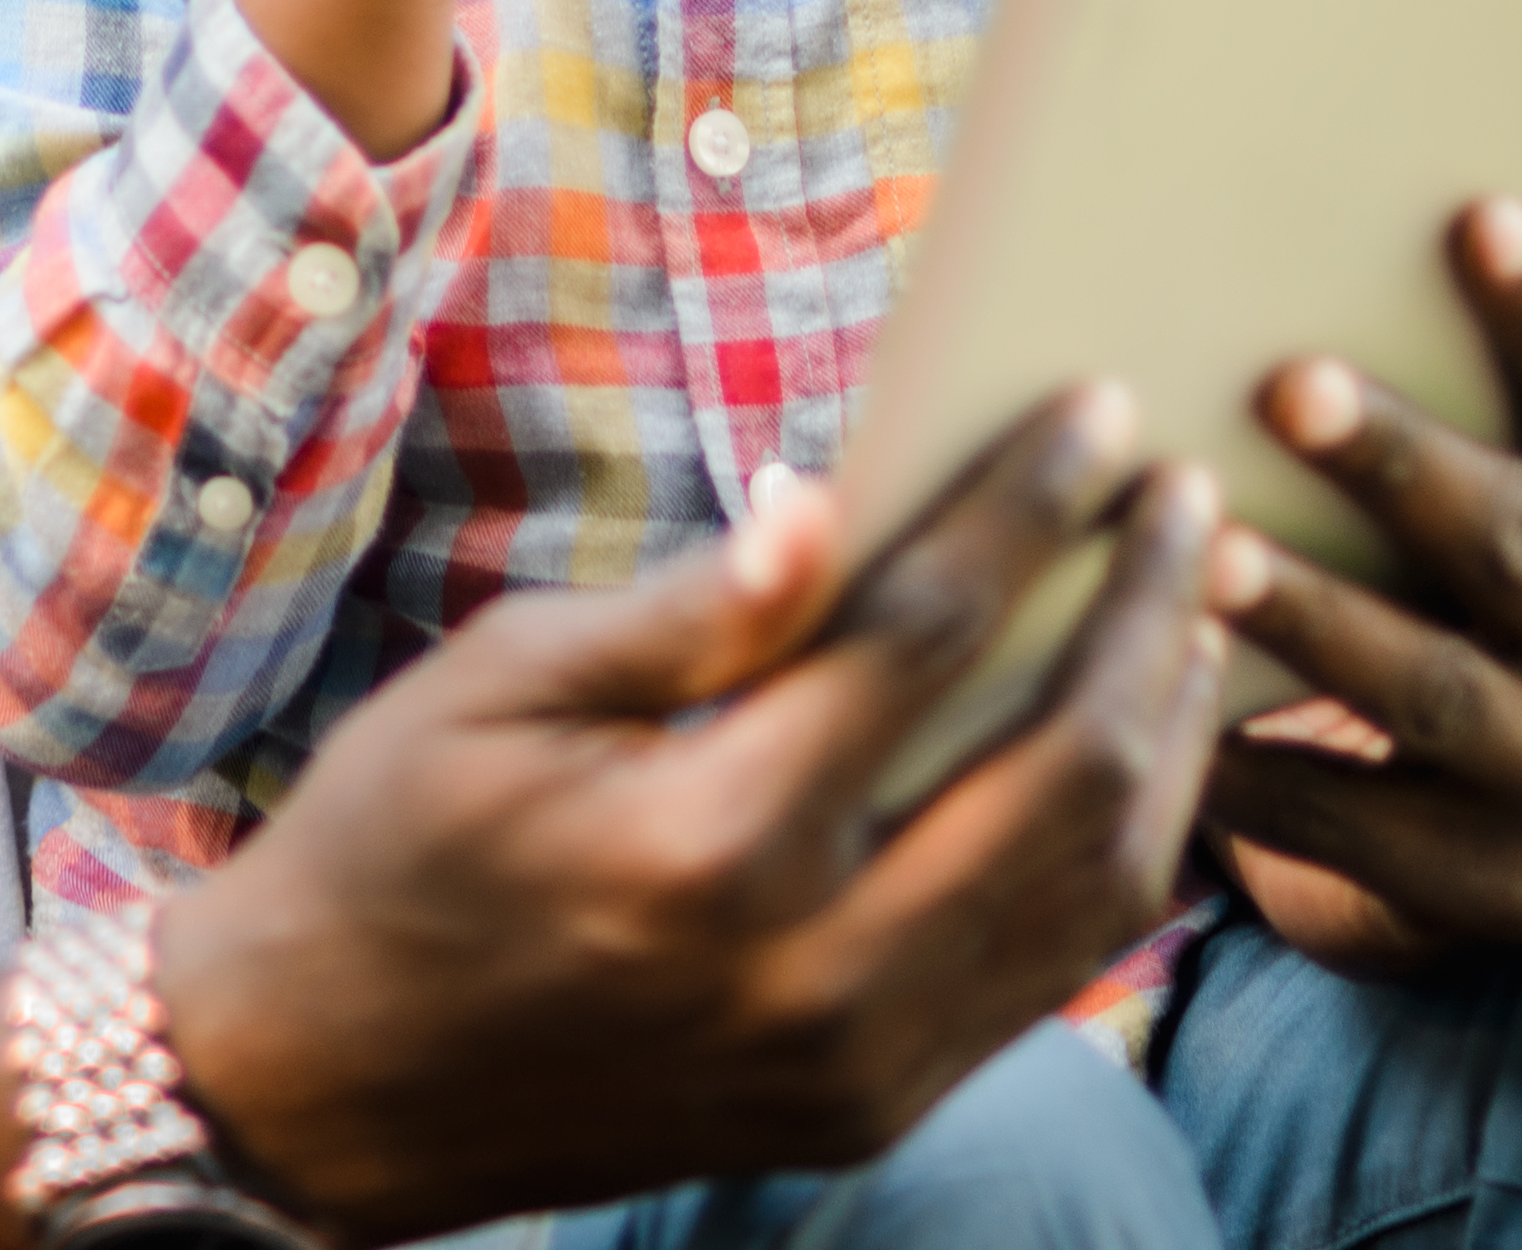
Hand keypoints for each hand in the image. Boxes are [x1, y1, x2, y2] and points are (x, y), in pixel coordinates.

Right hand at [155, 392, 1232, 1240]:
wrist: (326, 1085)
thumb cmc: (392, 844)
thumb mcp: (499, 686)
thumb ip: (686, 610)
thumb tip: (827, 500)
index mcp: (707, 841)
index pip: (926, 638)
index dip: (1029, 509)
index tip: (1099, 413)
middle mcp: (809, 972)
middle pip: (1064, 771)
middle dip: (1150, 614)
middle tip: (1193, 499)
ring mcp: (855, 1064)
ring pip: (1094, 890)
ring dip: (1168, 738)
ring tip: (1195, 611)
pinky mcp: (869, 1109)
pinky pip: (1048, 976)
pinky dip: (1117, 853)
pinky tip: (1132, 756)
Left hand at [1195, 189, 1521, 980]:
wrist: (1466, 826)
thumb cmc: (1473, 584)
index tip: (1470, 214)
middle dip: (1404, 466)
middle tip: (1284, 383)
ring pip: (1438, 692)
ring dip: (1320, 615)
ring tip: (1210, 550)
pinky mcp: (1495, 894)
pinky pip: (1357, 825)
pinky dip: (1259, 765)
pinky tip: (1167, 702)